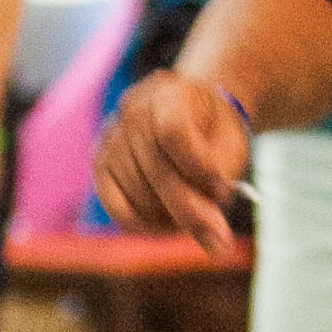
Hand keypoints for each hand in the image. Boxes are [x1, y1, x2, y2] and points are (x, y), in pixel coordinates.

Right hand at [94, 70, 249, 247]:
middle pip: (156, 169)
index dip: (197, 167)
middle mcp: (133, 110)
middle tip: (218, 237)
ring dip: (170, 219)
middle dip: (190, 210)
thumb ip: (219, 186)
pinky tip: (168, 226)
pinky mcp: (101, 164)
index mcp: (171, 94)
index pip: (173, 132)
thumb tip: (212, 238)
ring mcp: (112, 137)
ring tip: (197, 222)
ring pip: (137, 192)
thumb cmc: (214, 134)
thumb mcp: (230, 149)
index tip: (222, 189)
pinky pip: (117, 207)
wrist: (192, 114)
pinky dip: (145, 225)